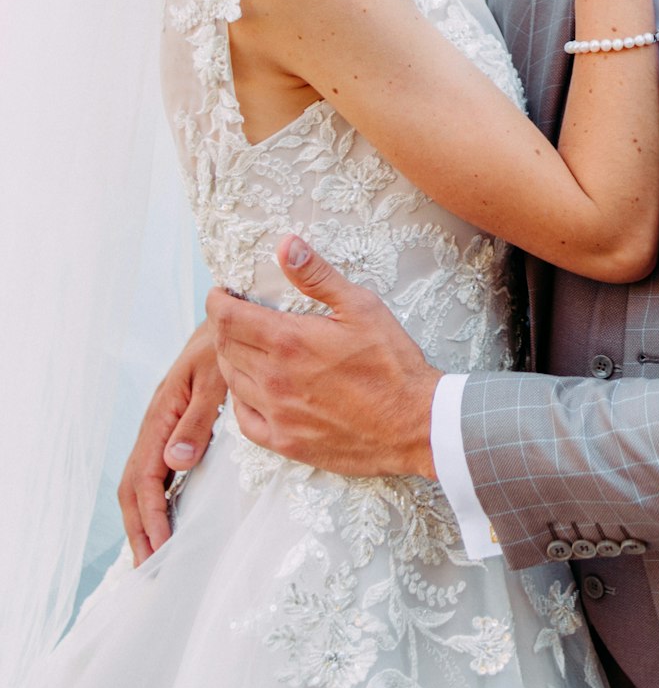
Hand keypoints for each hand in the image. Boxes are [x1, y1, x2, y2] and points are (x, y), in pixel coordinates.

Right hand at [117, 319, 225, 563]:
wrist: (233, 317)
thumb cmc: (226, 345)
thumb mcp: (216, 378)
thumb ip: (197, 418)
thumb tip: (175, 463)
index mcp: (163, 413)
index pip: (146, 475)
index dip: (150, 516)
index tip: (160, 551)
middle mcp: (159, 422)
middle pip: (135, 485)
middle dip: (139, 528)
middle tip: (149, 570)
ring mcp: (166, 424)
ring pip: (143, 479)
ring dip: (144, 518)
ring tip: (153, 555)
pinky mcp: (178, 423)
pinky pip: (158, 468)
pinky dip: (157, 499)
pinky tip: (168, 516)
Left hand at [208, 235, 442, 477]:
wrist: (414, 424)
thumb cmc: (392, 363)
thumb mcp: (360, 307)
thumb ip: (317, 276)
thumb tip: (285, 245)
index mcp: (289, 342)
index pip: (227, 318)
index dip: (217, 301)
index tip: (222, 294)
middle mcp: (274, 379)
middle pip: (224, 348)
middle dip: (223, 326)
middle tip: (235, 316)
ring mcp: (277, 414)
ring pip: (232, 382)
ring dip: (231, 359)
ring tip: (247, 346)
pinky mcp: (285, 442)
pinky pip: (244, 420)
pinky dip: (241, 399)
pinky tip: (255, 388)